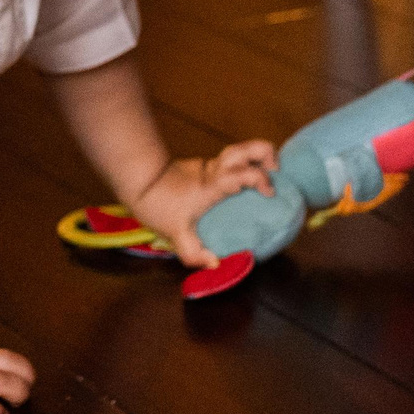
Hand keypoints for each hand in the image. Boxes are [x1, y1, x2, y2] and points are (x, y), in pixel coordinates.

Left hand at [129, 141, 277, 268]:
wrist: (138, 182)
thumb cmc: (157, 205)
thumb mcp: (175, 234)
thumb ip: (194, 253)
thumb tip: (215, 265)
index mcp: (213, 185)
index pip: (244, 173)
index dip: (261, 179)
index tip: (269, 193)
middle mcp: (214, 170)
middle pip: (246, 148)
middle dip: (266, 154)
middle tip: (275, 172)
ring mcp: (210, 165)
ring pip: (239, 148)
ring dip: (256, 156)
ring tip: (267, 172)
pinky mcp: (205, 166)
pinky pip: (231, 161)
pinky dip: (245, 164)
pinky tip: (246, 183)